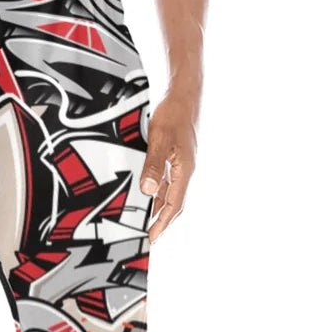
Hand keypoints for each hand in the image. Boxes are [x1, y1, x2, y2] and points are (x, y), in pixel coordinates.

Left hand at [139, 92, 199, 243]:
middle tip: (149, 236)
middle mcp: (185, 171)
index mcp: (185, 171)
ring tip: (146, 222)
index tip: (153, 238)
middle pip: (174, 203)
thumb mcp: (159, 140)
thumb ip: (153, 166)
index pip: (174, 206)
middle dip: (162, 221)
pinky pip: (167, 181)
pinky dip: (158, 192)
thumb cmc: (173, 114)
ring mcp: (181, 164)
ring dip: (159, 208)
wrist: (183, 93)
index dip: (163, 224)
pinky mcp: (175, 157)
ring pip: (170, 193)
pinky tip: (148, 196)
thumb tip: (148, 191)